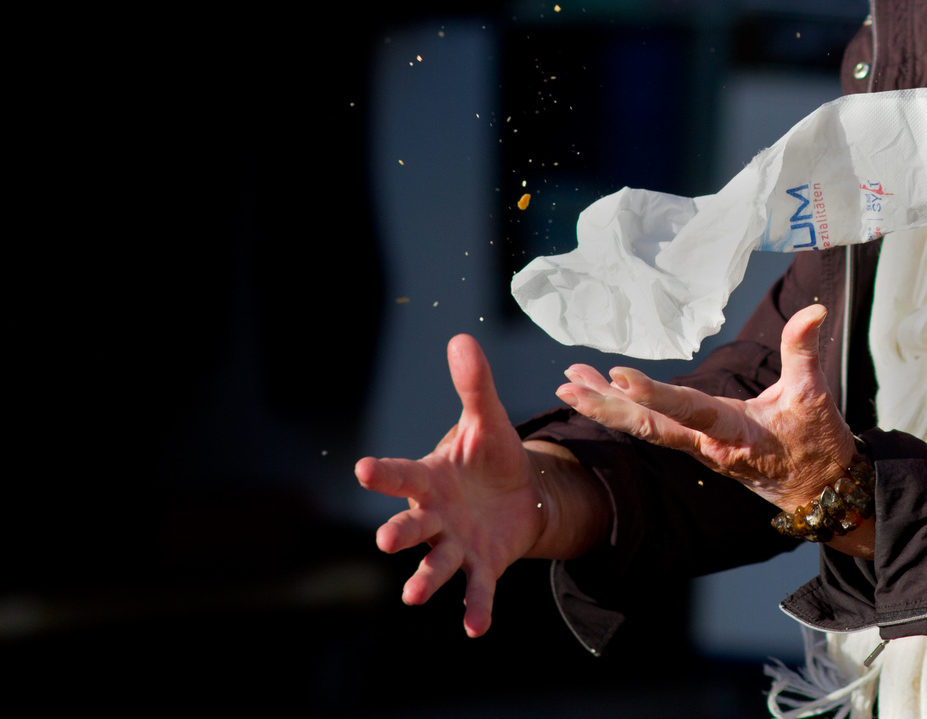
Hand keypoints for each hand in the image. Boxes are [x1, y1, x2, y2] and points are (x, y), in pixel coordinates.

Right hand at [355, 334, 610, 635]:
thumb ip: (474, 386)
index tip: (363, 468)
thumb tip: (462, 339)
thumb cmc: (491, 456)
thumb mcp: (488, 420)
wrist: (521, 494)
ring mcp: (455, 544)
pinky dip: (474, 609)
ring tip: (412, 595)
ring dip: (424, 578)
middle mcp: (434, 516)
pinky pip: (476, 590)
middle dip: (399, 533)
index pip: (402, 474)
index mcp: (430, 478)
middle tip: (386, 540)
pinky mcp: (482, 566)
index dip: (384, 472)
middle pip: (411, 525)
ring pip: (434, 564)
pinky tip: (474, 629)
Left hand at [555, 305, 872, 556]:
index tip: (620, 377)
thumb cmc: (817, 445)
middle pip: (647, 427)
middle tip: (567, 385)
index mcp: (734, 433)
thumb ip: (804, 350)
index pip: (688, 411)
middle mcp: (707, 445)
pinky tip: (604, 395)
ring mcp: (698, 448)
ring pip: (645, 428)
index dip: (654, 395)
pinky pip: (654, 429)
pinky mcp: (697, 446)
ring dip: (605, 407)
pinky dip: (626, 411)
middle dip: (605, 407)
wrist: (820, 492)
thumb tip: (814, 310)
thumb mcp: (814, 396)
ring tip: (569, 384)